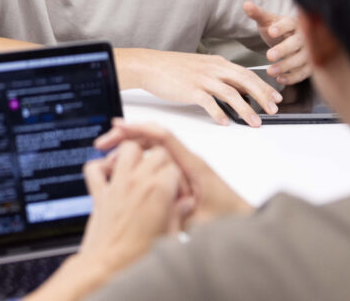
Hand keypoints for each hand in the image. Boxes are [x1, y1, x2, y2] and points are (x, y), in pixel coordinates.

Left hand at [22, 141, 185, 300]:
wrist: (108, 267)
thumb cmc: (139, 256)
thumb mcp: (170, 236)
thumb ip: (178, 215)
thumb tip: (185, 204)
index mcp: (158, 192)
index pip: (175, 167)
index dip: (180, 179)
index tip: (180, 192)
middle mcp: (136, 183)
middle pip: (155, 152)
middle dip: (162, 162)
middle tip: (164, 178)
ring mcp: (116, 186)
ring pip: (126, 149)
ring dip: (134, 155)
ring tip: (139, 167)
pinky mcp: (99, 193)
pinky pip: (94, 168)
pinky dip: (100, 167)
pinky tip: (109, 173)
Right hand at [95, 120, 252, 226]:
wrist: (245, 221)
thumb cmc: (229, 218)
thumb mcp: (203, 221)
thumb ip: (182, 210)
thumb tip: (159, 202)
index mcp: (194, 165)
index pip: (163, 137)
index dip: (139, 129)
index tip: (118, 127)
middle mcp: (188, 160)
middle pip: (153, 137)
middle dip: (126, 136)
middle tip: (103, 142)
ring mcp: (184, 165)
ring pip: (152, 148)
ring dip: (129, 148)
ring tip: (107, 158)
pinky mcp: (181, 173)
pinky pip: (156, 158)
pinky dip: (139, 157)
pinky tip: (124, 166)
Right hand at [116, 48, 281, 126]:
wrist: (149, 65)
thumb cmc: (172, 68)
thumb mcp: (200, 66)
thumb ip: (219, 75)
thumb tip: (237, 89)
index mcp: (217, 63)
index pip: (247, 74)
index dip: (264, 86)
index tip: (275, 97)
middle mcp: (212, 69)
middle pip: (245, 82)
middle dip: (262, 97)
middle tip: (273, 110)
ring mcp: (202, 79)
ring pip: (231, 94)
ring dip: (246, 109)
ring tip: (255, 122)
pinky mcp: (190, 89)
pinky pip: (209, 103)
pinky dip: (219, 113)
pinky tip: (225, 122)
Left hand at [243, 1, 311, 84]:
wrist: (289, 38)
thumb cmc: (277, 28)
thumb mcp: (267, 20)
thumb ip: (257, 13)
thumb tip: (246, 4)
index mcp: (294, 22)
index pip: (289, 23)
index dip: (281, 27)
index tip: (271, 31)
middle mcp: (304, 37)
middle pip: (297, 42)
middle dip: (283, 49)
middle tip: (269, 56)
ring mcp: (309, 51)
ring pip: (301, 59)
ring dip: (286, 66)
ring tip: (271, 71)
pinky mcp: (309, 65)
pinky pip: (304, 73)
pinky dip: (293, 77)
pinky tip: (280, 79)